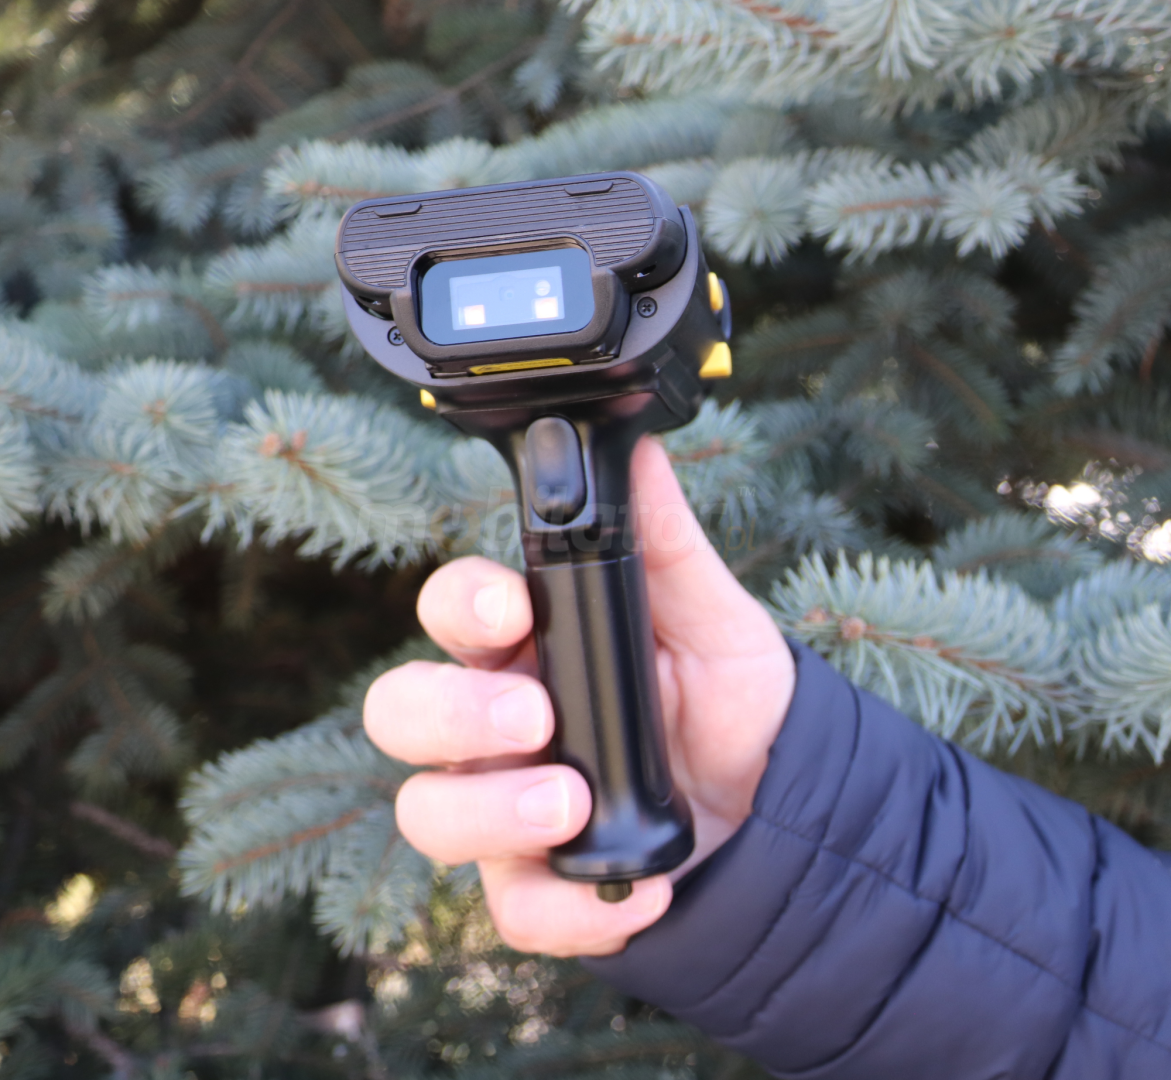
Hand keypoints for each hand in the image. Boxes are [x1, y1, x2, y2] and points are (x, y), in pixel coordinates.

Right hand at [364, 437, 794, 956]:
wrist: (779, 801)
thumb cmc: (730, 698)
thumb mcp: (713, 618)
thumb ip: (667, 545)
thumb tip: (643, 453)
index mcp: (528, 644)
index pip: (448, 611)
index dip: (458, 607)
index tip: (508, 612)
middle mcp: (495, 724)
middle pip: (401, 712)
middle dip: (449, 712)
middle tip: (532, 716)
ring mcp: (505, 806)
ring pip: (427, 813)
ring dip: (488, 812)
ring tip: (572, 803)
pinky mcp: (537, 883)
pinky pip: (511, 910)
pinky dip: (567, 908)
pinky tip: (643, 889)